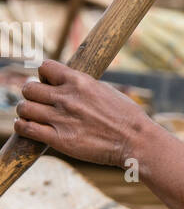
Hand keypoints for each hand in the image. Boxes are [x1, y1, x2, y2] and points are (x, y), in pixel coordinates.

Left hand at [14, 60, 151, 166]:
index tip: (48, 84)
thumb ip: (82, 86)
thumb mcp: (105, 90)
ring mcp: (61, 118)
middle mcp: (67, 97)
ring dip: (25, 111)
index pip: (44, 67)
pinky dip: (22, 126)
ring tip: (32, 115)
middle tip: (39, 102)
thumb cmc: (126, 117)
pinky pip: (26, 128)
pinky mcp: (58, 139)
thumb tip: (69, 84)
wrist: (136, 141)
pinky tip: (28, 126)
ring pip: (24, 107)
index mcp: (79, 81)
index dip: (43, 76)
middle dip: (32, 94)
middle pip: (29, 88)